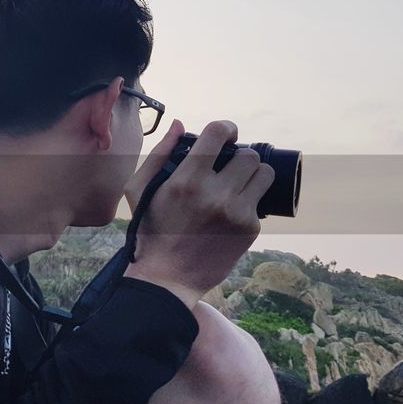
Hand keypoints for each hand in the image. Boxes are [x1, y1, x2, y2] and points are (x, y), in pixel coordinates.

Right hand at [121, 119, 274, 308]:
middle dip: (240, 157)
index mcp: (187, 180)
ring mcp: (236, 213)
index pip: (219, 133)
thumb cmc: (149, 231)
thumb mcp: (138, 190)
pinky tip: (231, 213)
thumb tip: (179, 124)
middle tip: (229, 167)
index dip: (227, 128)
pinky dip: (248, 203)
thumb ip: (159, 154)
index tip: (227, 136)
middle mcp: (215, 194)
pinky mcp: (249, 229)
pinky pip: (260, 203)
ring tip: (238, 185)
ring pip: (264, 174)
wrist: (166, 278)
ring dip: (253, 175)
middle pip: (249, 155)